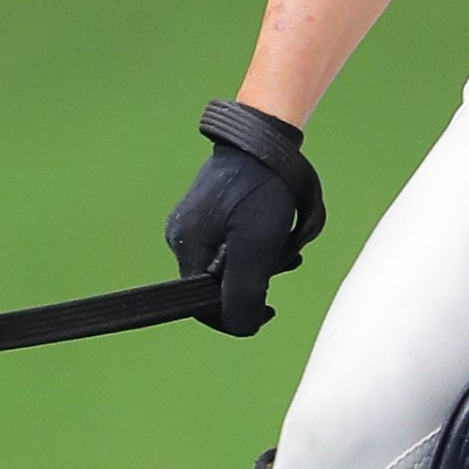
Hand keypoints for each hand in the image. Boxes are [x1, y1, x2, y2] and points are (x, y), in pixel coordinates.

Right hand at [168, 99, 326, 336]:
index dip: (237, 315)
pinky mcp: (207, 212)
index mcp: (187, 249)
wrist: (262, 139)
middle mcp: (182, 239)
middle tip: (285, 262)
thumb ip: (244, 291)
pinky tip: (276, 232)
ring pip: (226, 265)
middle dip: (254, 282)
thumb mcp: (258, 247)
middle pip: (217, 285)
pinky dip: (256, 246)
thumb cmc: (261, 189)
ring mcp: (193, 224)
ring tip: (286, 243)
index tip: (270, 308)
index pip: (203, 305)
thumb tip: (241, 328)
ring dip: (260, 263)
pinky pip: (230, 244)